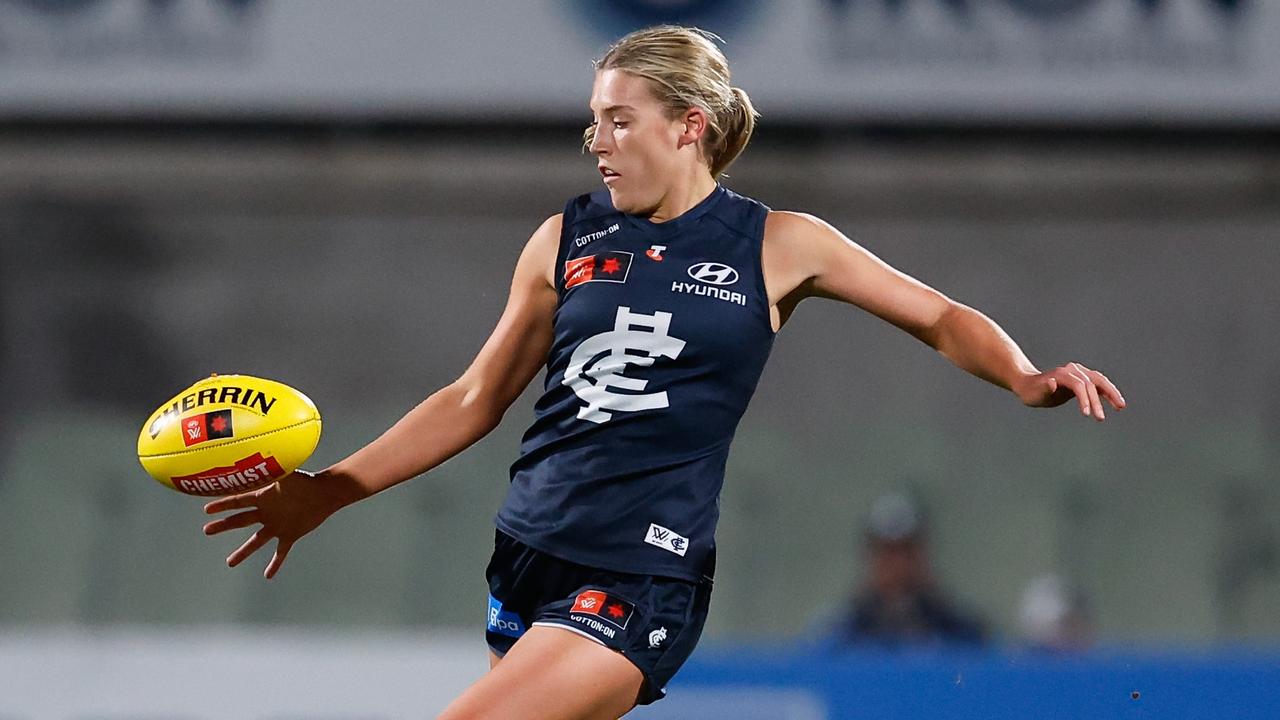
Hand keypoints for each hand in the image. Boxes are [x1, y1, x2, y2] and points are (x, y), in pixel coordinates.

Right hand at [203, 469, 356, 578]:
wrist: (324, 494)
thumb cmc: (306, 481)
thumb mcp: (286, 474)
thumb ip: (272, 467)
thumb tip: (258, 451)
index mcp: (263, 498)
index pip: (237, 501)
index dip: (222, 505)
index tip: (206, 510)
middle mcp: (267, 513)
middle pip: (240, 521)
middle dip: (223, 526)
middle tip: (206, 531)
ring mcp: (277, 525)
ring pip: (256, 542)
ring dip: (243, 552)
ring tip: (230, 563)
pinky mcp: (290, 535)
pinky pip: (280, 552)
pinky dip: (275, 563)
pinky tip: (268, 575)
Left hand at [1014, 362, 1125, 420]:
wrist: (1030, 384)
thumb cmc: (1032, 392)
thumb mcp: (1036, 393)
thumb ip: (1045, 389)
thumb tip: (1052, 382)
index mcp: (1062, 374)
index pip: (1079, 385)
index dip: (1084, 399)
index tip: (1087, 414)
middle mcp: (1072, 370)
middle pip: (1091, 383)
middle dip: (1098, 401)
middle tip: (1101, 418)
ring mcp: (1079, 372)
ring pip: (1099, 381)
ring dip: (1111, 393)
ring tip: (1121, 407)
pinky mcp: (1083, 377)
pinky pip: (1098, 384)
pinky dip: (1108, 392)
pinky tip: (1117, 403)